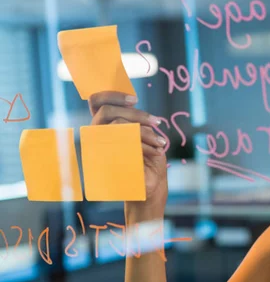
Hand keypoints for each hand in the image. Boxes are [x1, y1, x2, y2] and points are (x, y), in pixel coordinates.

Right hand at [88, 91, 167, 217]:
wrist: (150, 187)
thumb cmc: (147, 160)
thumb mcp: (144, 137)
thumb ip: (135, 121)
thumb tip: (131, 102)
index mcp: (104, 126)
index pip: (96, 101)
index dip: (112, 94)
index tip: (134, 99)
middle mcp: (96, 135)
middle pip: (106, 111)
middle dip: (135, 114)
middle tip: (156, 122)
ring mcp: (98, 148)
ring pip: (117, 127)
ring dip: (143, 132)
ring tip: (160, 143)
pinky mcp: (106, 161)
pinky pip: (123, 144)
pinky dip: (144, 145)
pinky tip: (157, 151)